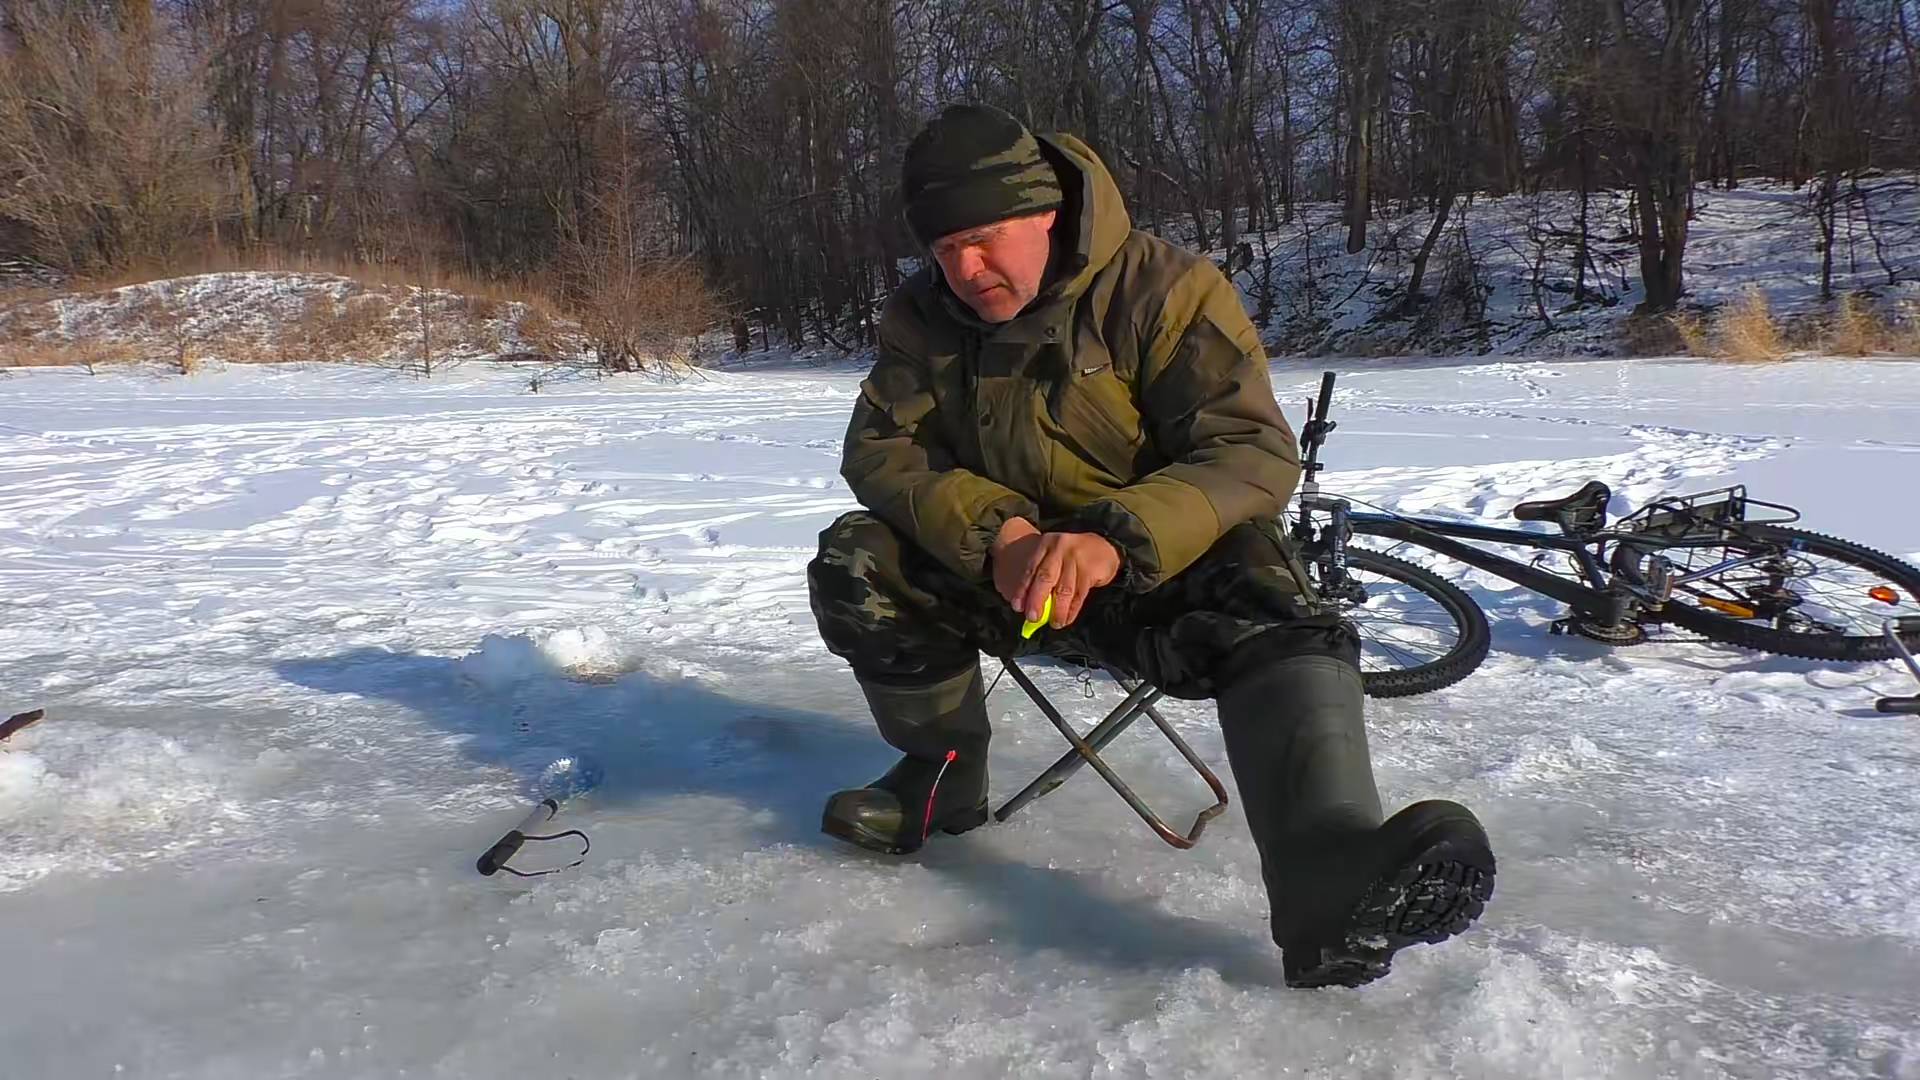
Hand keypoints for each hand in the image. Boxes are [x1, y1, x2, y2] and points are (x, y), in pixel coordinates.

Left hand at [990, 519, 1120, 629]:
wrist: (1104, 547)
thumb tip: (1031, 608)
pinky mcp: (1090, 569)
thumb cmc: (1073, 558)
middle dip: (1037, 600)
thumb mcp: (1055, 560)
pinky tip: (1067, 618)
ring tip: (1055, 623)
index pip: (1031, 569)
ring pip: (1064, 589)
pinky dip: (1072, 610)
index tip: (1017, 607)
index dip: (1022, 590)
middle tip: (1032, 618)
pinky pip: (1079, 594)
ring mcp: (1076, 557)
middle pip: (1045, 578)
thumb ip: (1044, 579)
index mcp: (1046, 545)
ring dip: (1058, 610)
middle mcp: (1059, 548)